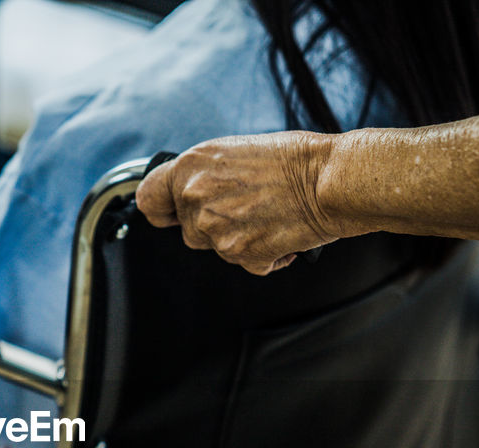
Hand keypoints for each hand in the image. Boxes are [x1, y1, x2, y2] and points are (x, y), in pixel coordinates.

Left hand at [136, 131, 366, 275]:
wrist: (329, 179)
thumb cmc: (294, 159)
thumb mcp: (235, 151)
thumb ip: (205, 176)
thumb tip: (194, 194)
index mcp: (190, 167)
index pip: (149, 200)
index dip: (161, 210)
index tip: (169, 215)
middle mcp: (195, 198)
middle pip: (187, 231)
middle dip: (215, 225)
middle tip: (248, 207)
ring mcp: (215, 231)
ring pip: (218, 249)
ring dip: (241, 239)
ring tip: (270, 214)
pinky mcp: (240, 256)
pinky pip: (248, 264)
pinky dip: (266, 255)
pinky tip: (282, 231)